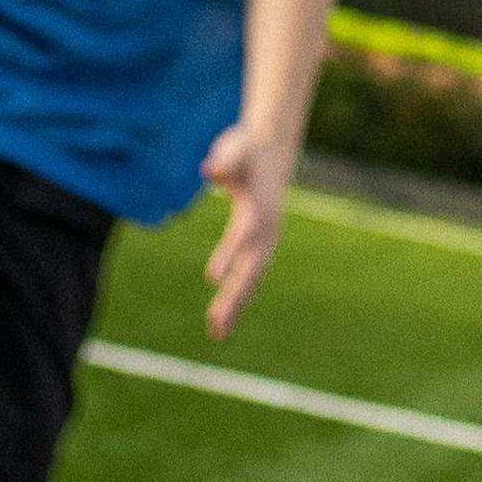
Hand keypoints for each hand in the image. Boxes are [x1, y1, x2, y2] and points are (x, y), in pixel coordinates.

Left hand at [201, 113, 300, 338]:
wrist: (272, 151)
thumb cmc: (246, 149)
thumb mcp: (235, 148)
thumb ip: (224, 160)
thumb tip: (209, 170)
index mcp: (259, 207)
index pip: (243, 234)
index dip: (229, 254)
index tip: (212, 278)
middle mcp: (267, 230)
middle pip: (251, 268)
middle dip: (234, 296)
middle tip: (215, 323)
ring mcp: (267, 240)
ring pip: (251, 279)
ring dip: (236, 306)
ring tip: (216, 333)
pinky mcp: (261, 247)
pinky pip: (250, 278)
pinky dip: (238, 299)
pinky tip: (222, 321)